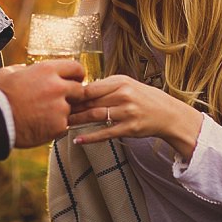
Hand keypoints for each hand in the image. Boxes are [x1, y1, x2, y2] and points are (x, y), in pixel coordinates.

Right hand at [0, 60, 84, 147]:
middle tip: (59, 100)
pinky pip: (64, 125)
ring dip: (61, 112)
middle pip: (80, 90)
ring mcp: (60, 107)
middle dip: (72, 95)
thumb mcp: (7, 72)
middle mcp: (57, 87)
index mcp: (47, 70)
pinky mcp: (58, 126)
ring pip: (71, 109)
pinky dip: (55, 126)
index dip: (76, 75)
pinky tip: (40, 125)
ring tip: (43, 115)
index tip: (74, 80)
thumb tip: (26, 70)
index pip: (76, 68)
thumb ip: (22, 69)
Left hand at [68, 74, 202, 159]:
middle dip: (71, 107)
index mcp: (120, 81)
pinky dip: (90, 137)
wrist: (167, 113)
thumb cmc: (142, 97)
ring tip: (62, 124)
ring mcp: (127, 112)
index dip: (73, 93)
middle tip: (54, 111)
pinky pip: (105, 133)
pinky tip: (77, 140)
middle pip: (90, 101)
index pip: (90, 87)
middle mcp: (123, 95)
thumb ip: (105, 86)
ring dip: (77, 121)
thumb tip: (78, 89)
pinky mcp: (129, 128)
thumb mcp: (126, 84)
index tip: (59, 97)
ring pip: (95, 116)